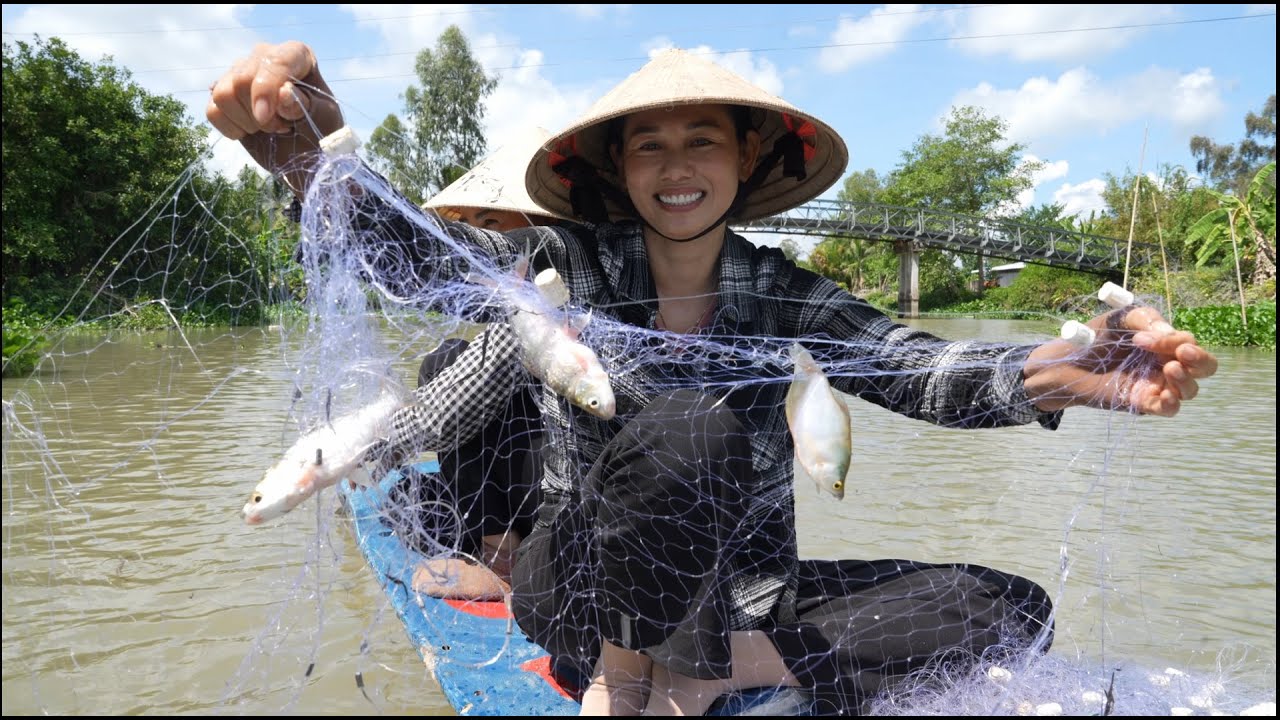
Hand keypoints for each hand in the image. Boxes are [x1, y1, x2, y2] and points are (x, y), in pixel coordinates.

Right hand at [206, 41, 343, 195]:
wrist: (305, 152)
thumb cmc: (320, 130)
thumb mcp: (322, 118)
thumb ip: (305, 104)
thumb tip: (284, 92)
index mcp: (296, 55)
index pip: (274, 61)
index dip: (266, 89)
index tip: (266, 117)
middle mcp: (265, 56)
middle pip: (242, 78)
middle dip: (260, 114)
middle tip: (282, 128)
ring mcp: (241, 72)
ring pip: (223, 93)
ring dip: (246, 122)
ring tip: (268, 128)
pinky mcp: (224, 93)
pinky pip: (213, 110)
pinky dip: (230, 128)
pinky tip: (250, 130)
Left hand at [1024, 304, 1218, 416]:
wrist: (1063, 362)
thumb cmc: (1092, 338)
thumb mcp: (1118, 319)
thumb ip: (1143, 318)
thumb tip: (1169, 332)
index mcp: (1165, 343)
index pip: (1187, 342)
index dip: (1173, 340)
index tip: (1141, 338)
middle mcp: (1166, 364)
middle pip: (1204, 367)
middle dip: (1200, 360)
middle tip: (1183, 353)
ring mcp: (1156, 385)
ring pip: (1189, 390)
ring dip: (1186, 380)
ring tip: (1169, 370)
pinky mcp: (1141, 403)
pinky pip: (1168, 409)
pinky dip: (1172, 404)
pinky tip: (1166, 395)